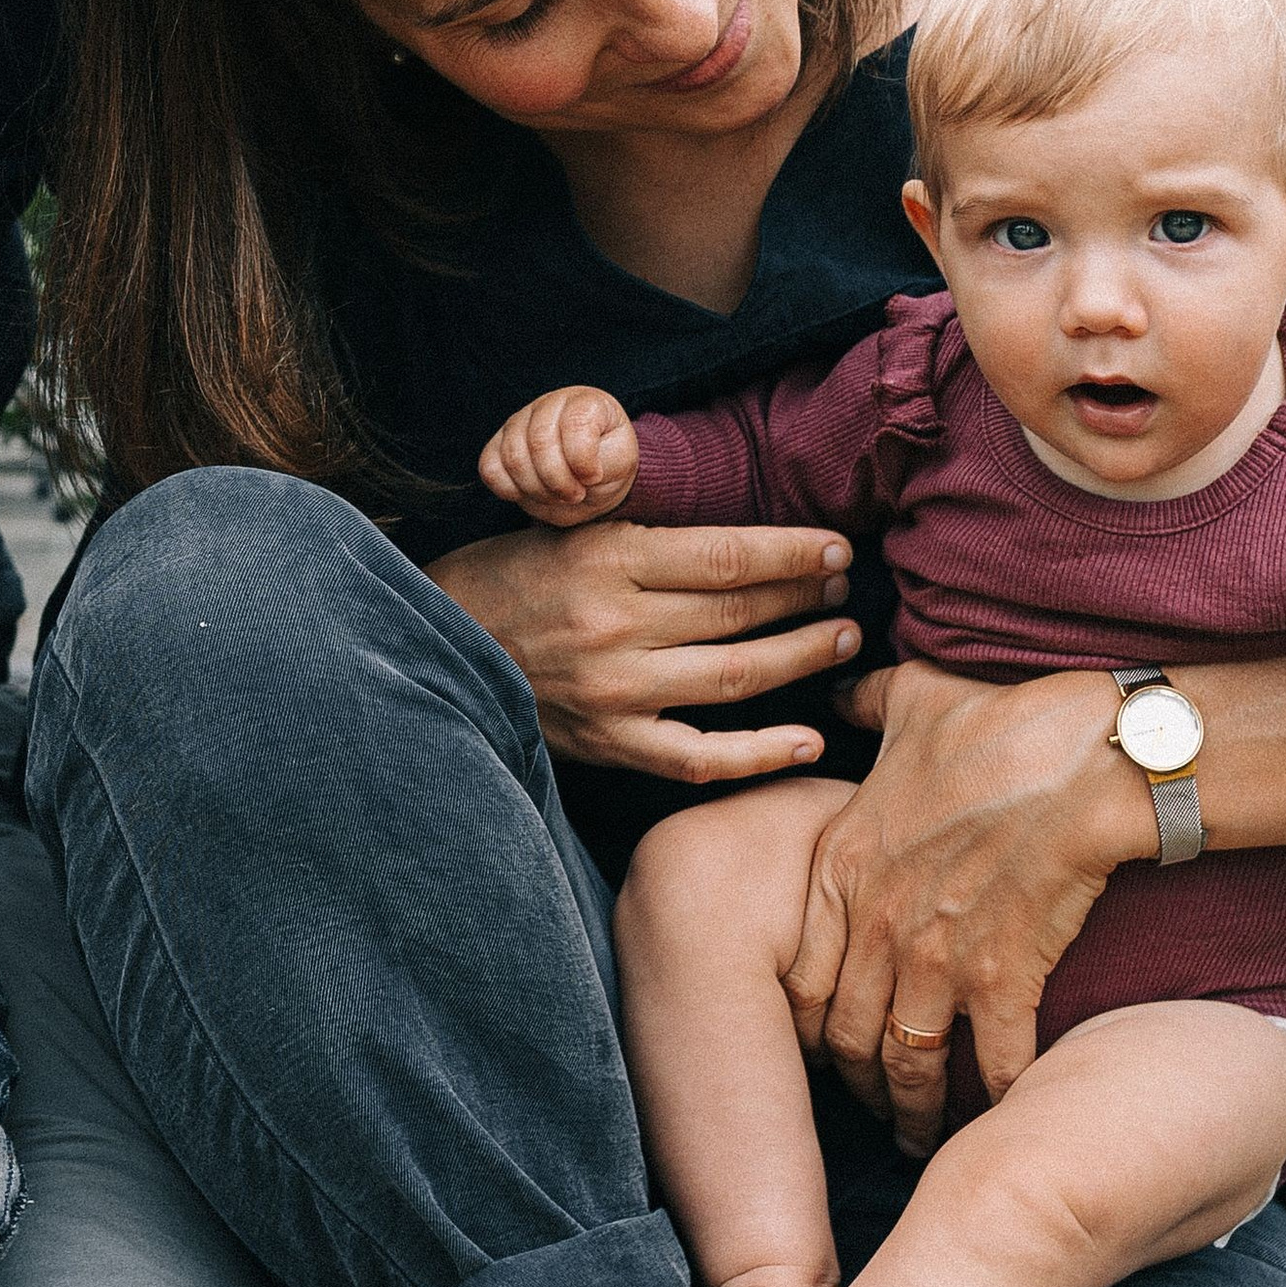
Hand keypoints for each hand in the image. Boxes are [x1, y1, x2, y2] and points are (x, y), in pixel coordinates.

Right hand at [428, 519, 857, 784]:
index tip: (836, 547)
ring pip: (735, 678)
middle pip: (740, 612)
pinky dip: (761, 753)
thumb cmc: (508, 577)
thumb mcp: (564, 530)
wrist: (438, 644)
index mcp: (603, 560)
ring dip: (802, 658)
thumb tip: (738, 532)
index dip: (793, 552)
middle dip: (808, 597)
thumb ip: (642, 532)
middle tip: (847, 587)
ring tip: (843, 638)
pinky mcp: (609, 743)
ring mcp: (615, 692)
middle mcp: (614, 626)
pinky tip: (809, 739)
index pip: (726, 556)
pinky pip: (702, 756)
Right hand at [479, 387, 640, 526]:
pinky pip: (490, 469)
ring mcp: (519, 423)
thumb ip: (608, 462)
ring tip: (557, 495)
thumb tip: (581, 471)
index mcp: (584, 402)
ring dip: (537, 489)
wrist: (590, 476)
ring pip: (513, 458)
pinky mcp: (498, 445)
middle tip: (575, 494)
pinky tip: (531, 491)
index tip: (593, 477)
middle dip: (559, 481)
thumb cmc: (606, 464)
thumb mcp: (622, 462)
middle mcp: (548, 405)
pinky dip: (509, 489)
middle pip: (539, 443)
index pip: (575, 424)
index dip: (582, 460)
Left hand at [783, 659, 1134, 1154]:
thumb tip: (841, 688)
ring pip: (904, 1065)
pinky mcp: (1004, 980)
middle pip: (843, 1033)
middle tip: (865, 1107)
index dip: (803, 1021)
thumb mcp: (908, 699)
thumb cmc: (997, 724)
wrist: (1083, 756)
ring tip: (917, 1139)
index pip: (797, 973)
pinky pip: (991, 1068)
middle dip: (851, 1080)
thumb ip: (864, 705)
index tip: (819, 1044)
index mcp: (842, 864)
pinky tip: (999, 1125)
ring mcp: (937, 958)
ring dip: (909, 1111)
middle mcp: (876, 921)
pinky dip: (995, 1105)